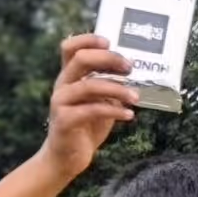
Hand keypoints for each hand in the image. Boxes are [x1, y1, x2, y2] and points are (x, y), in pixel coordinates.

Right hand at [39, 37, 142, 178]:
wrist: (68, 156)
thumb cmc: (87, 125)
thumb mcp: (102, 101)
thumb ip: (111, 86)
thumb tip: (136, 72)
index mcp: (69, 76)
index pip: (70, 47)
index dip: (88, 39)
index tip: (110, 42)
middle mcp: (62, 84)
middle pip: (81, 59)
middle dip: (109, 59)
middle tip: (130, 67)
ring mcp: (61, 101)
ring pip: (89, 85)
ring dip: (117, 89)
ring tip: (136, 97)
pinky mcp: (65, 120)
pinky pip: (92, 110)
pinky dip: (114, 111)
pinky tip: (129, 115)